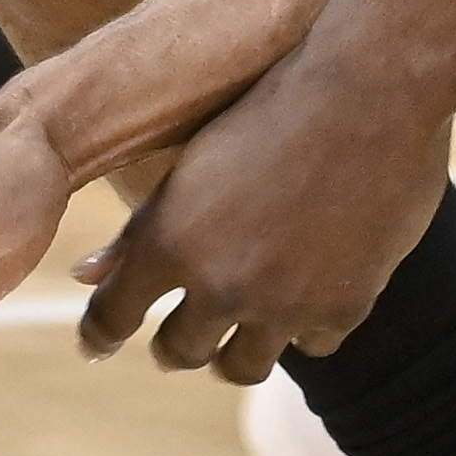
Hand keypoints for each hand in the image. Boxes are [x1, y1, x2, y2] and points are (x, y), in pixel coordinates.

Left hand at [72, 35, 455, 383]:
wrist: (372, 89)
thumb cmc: (273, 106)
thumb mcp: (193, 161)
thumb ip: (140, 229)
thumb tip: (83, 275)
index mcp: (171, 241)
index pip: (113, 317)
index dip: (101, 335)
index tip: (99, 344)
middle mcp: (222, 284)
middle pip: (180, 352)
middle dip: (176, 345)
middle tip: (181, 338)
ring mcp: (284, 304)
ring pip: (242, 366)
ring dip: (234, 350)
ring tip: (239, 331)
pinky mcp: (343, 307)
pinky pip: (310, 345)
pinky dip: (304, 326)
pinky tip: (304, 298)